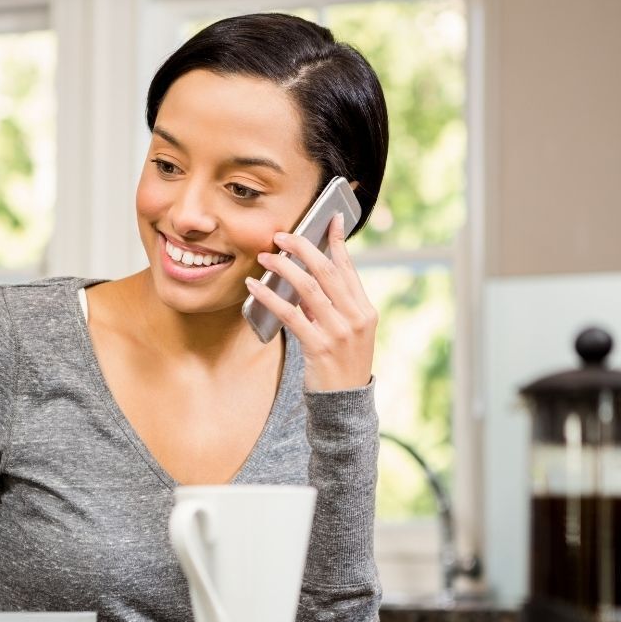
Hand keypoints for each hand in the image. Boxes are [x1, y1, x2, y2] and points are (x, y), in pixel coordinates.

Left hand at [245, 213, 376, 390]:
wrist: (345, 404)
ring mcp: (339, 332)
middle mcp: (356, 317)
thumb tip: (307, 279)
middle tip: (281, 236)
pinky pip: (291, 314)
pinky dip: (270, 297)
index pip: (349, 267)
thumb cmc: (342, 366)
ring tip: (265, 257)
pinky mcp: (319, 347)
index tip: (328, 218)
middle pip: (327, 271)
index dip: (337, 241)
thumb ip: (333, 307)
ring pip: (308, 288)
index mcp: (365, 310)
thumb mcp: (348, 333)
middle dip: (302, 248)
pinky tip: (255, 287)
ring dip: (284, 268)